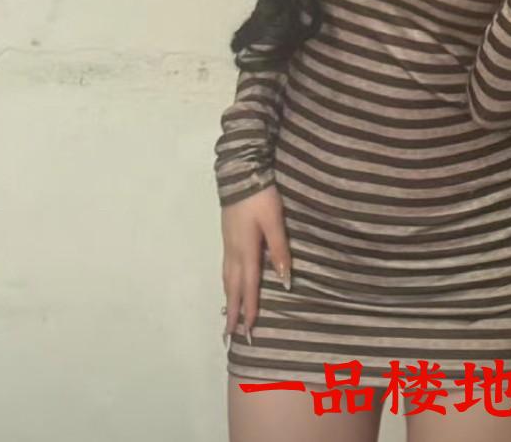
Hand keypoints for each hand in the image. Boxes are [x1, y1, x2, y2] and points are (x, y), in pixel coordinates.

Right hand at [220, 184, 291, 344]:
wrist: (240, 175)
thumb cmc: (260, 198)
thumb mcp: (274, 222)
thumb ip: (279, 250)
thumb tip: (284, 281)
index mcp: (246, 251)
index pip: (249, 287)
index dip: (250, 310)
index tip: (248, 332)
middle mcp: (234, 253)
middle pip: (233, 288)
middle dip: (233, 312)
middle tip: (230, 336)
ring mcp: (228, 245)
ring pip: (227, 280)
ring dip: (228, 300)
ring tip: (228, 316)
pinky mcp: (227, 238)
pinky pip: (226, 269)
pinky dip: (227, 284)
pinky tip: (230, 285)